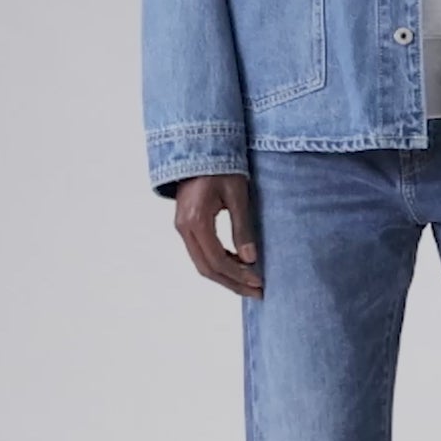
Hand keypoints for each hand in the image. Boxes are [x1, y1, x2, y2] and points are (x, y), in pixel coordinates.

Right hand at [172, 173, 262, 296]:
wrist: (199, 148)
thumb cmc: (221, 166)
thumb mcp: (237, 195)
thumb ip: (242, 228)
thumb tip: (250, 259)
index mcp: (196, 221)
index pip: (217, 260)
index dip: (238, 275)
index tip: (259, 282)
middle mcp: (184, 228)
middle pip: (207, 269)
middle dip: (233, 283)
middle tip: (256, 291)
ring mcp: (181, 227)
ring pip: (202, 263)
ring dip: (225, 276)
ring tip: (249, 282)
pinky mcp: (185, 225)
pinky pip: (200, 252)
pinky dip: (218, 263)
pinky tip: (237, 264)